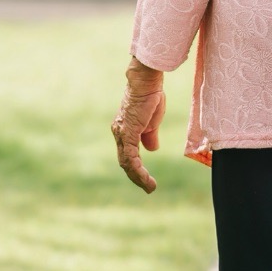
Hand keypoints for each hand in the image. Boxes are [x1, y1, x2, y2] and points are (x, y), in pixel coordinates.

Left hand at [111, 60, 165, 193]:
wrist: (146, 83)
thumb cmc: (149, 97)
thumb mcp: (152, 121)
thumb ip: (150, 135)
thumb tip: (152, 148)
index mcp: (124, 130)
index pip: (127, 154)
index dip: (136, 168)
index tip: (146, 179)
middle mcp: (119, 133)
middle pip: (125, 162)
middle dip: (136, 177)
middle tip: (148, 188)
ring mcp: (122, 134)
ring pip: (127, 163)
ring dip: (138, 178)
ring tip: (150, 187)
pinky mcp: (128, 134)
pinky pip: (132, 158)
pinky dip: (139, 172)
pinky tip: (147, 180)